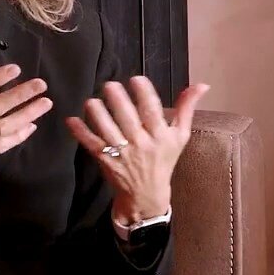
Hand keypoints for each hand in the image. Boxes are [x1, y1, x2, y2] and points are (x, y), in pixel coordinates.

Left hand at [65, 77, 210, 222]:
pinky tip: (72, 119)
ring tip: (92, 101)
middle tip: (109, 85)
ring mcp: (122, 153)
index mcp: (161, 136)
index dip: (143, 92)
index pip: (152, 110)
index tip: (135, 79)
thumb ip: (187, 108)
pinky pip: (91, 144)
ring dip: (97, 112)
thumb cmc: (164, 160)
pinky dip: (80, 132)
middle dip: (117, 98)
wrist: (147, 195)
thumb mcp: (180, 136)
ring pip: (106, 128)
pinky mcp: (105, 161)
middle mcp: (142, 144)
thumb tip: (202, 85)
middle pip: (127, 117)